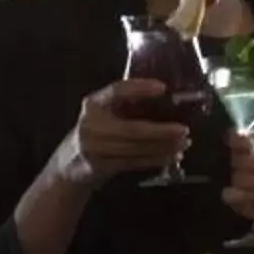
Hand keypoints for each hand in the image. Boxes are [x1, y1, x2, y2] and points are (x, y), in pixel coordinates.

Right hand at [53, 78, 191, 189]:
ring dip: (163, 147)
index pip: (116, 91)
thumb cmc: (97, 131)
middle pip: (132, 128)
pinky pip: (134, 162)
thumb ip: (126, 105)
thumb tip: (169, 98)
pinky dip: (155, 160)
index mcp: (93, 104)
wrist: (70, 163)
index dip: (139, 88)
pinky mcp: (100, 166)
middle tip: (184, 129)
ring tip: (183, 143)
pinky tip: (171, 157)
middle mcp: (91, 124)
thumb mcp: (104, 112)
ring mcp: (93, 147)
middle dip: (161, 131)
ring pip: (136, 148)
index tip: (163, 88)